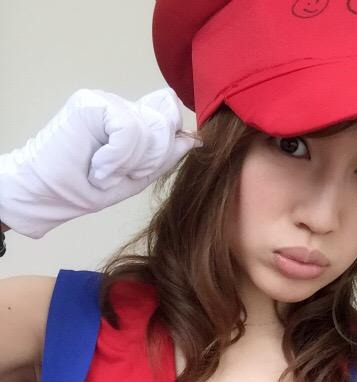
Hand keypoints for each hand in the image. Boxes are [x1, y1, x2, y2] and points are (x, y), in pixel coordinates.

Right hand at [0, 87, 201, 238]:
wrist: (50, 194)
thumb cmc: (87, 188)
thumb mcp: (137, 177)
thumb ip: (165, 157)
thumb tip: (195, 139)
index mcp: (134, 120)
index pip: (169, 117)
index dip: (165, 147)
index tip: (139, 171)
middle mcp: (122, 105)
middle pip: (164, 125)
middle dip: (147, 161)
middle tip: (117, 174)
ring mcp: (106, 100)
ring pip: (148, 129)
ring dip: (128, 163)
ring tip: (104, 171)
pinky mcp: (91, 102)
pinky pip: (128, 129)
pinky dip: (116, 157)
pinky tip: (98, 166)